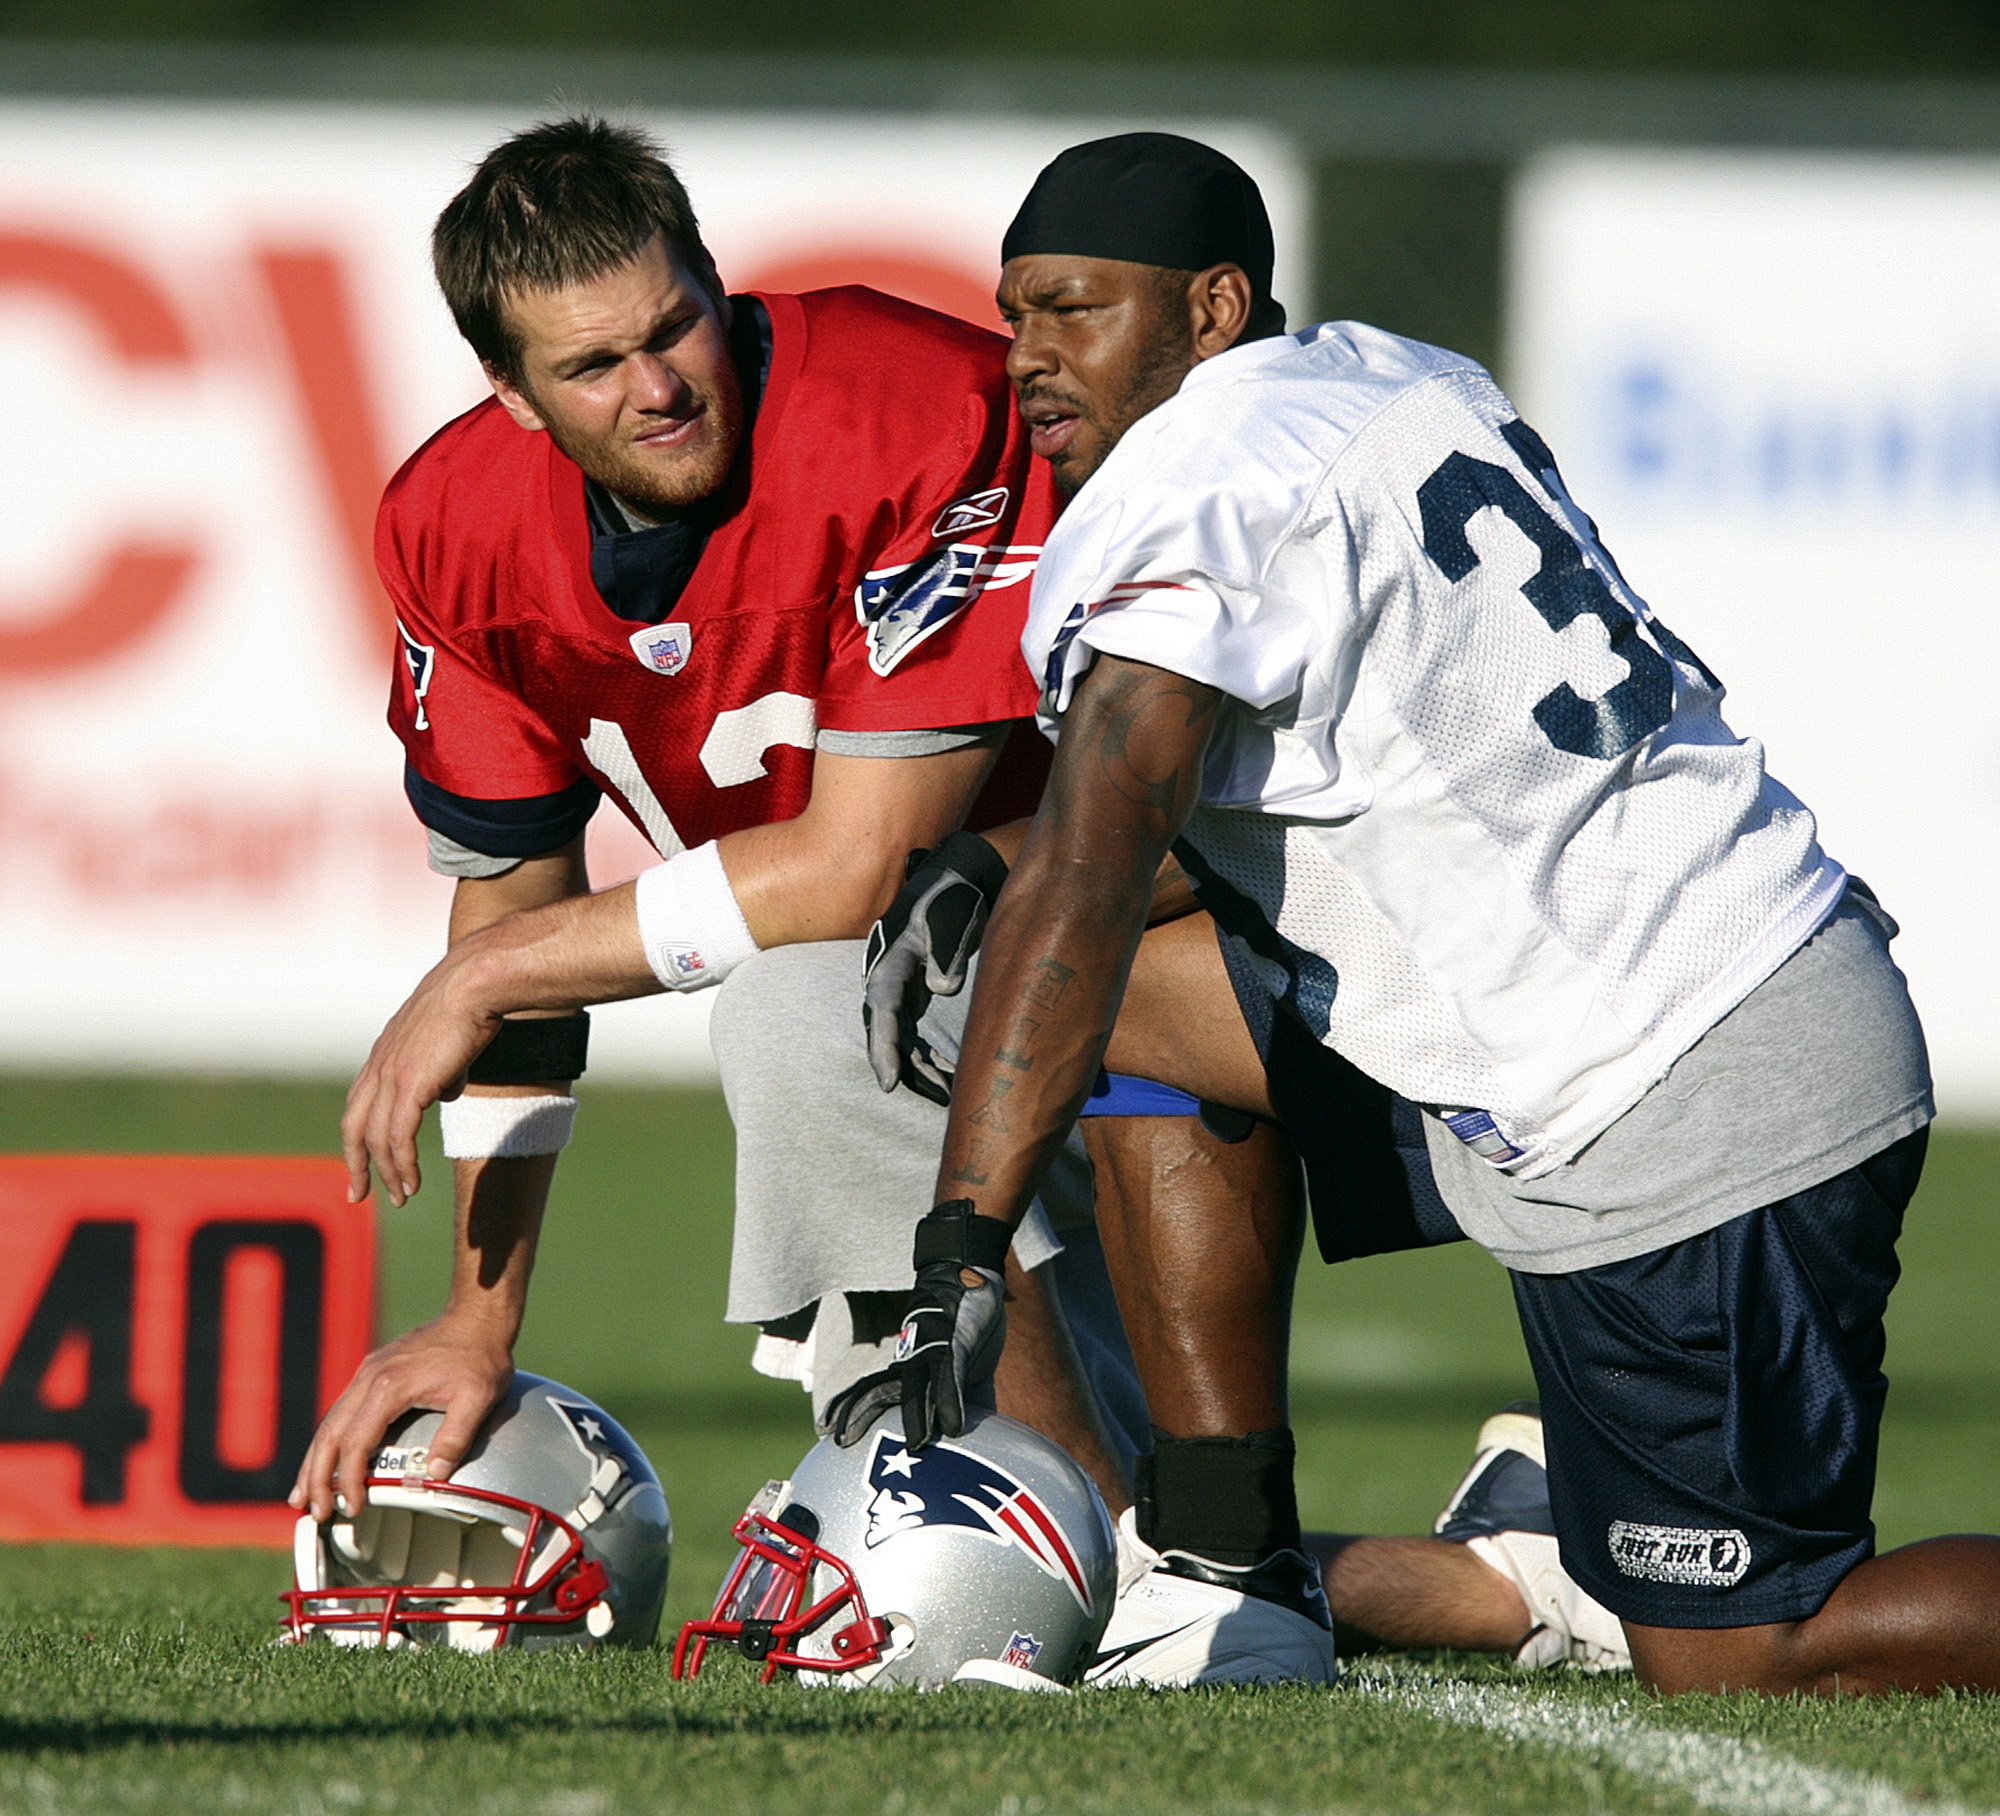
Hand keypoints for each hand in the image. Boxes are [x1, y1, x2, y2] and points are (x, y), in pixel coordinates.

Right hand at [289, 1317, 513, 1524]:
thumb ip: (456, 1438)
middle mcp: (369, 1378)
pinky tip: (328, 1458)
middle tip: (313, 1510)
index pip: (355, 1443)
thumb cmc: (479, 1355)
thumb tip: (435, 1476)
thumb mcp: (478, 1398)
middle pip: (329, 1434)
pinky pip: (342, 1410)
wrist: (476, 1315)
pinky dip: (330, 1439)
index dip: (349, 1479)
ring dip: (315, 1460)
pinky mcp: (373, 1371)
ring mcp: (368, 1373)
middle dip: (316, 1476)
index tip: (353, 1506)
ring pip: (329, 1421)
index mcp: (389, 1386)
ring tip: (303, 1494)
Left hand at [343, 950, 502, 1207]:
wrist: (477, 982)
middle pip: (354, 1126)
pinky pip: (397, 1138)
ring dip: (387, 1173)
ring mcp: (391, 1076)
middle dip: (356, 1164)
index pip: (360, 1102)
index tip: (363, 1161)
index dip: (359, 1135)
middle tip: (359, 1194)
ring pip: (376, 1139)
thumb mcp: (449, 1038)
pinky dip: (401, 1165)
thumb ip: (442, 1068)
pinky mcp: (409, 1086)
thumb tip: (444, 1092)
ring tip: (402, 1196)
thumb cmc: (473, 1001)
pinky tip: (411, 1184)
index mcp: (385, 1053)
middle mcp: (379, 1066)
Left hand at [825, 1200, 1010, 1449]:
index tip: (826, 1432)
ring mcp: (931, 1353)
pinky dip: (950, 1402)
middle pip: (881, 1393)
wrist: (965, 1271)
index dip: (851, 1411)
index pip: (873, 1393)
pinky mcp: (954, 1345)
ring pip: (916, 1390)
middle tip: (838, 1441)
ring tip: (916, 1445)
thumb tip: (962, 1425)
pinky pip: (951, 1378)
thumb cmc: (960, 1319)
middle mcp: (912, 1362)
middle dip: (859, 1416)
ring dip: (914, 1417)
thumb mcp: (961, 1362)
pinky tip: (952, 1425)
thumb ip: (959, 1393)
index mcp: (909, 1368)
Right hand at [862, 832, 1010, 1104]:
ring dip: (921, 1068)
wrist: (959, 881)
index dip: (885, 1049)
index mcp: (893, 961)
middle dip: (904, 1069)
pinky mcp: (915, 995)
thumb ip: (948, 951)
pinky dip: (929, 1055)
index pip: (884, 1011)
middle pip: (888, 1033)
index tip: (889, 1084)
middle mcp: (890, 979)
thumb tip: (943, 988)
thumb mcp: (954, 918)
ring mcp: (901, 989)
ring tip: (948, 1096)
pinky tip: (949, 1077)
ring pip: (902, 1038)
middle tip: (933, 1098)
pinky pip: (915, 1033)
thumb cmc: (955, 898)